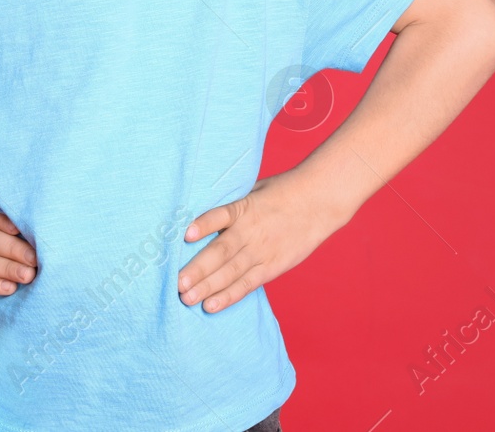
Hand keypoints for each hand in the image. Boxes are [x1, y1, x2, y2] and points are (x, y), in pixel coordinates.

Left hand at [177, 169, 342, 313]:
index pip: (220, 216)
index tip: (185, 235)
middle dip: (197, 269)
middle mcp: (251, 232)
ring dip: (208, 287)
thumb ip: (230, 205)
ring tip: (187, 298)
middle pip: (221, 252)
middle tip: (176, 285)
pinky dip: (229, 295)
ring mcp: (262, 251)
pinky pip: (248, 283)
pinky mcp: (272, 266)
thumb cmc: (281, 192)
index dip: (204, 225)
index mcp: (243, 208)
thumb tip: (197, 214)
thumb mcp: (252, 189)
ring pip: (231, 272)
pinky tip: (212, 305)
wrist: (318, 201)